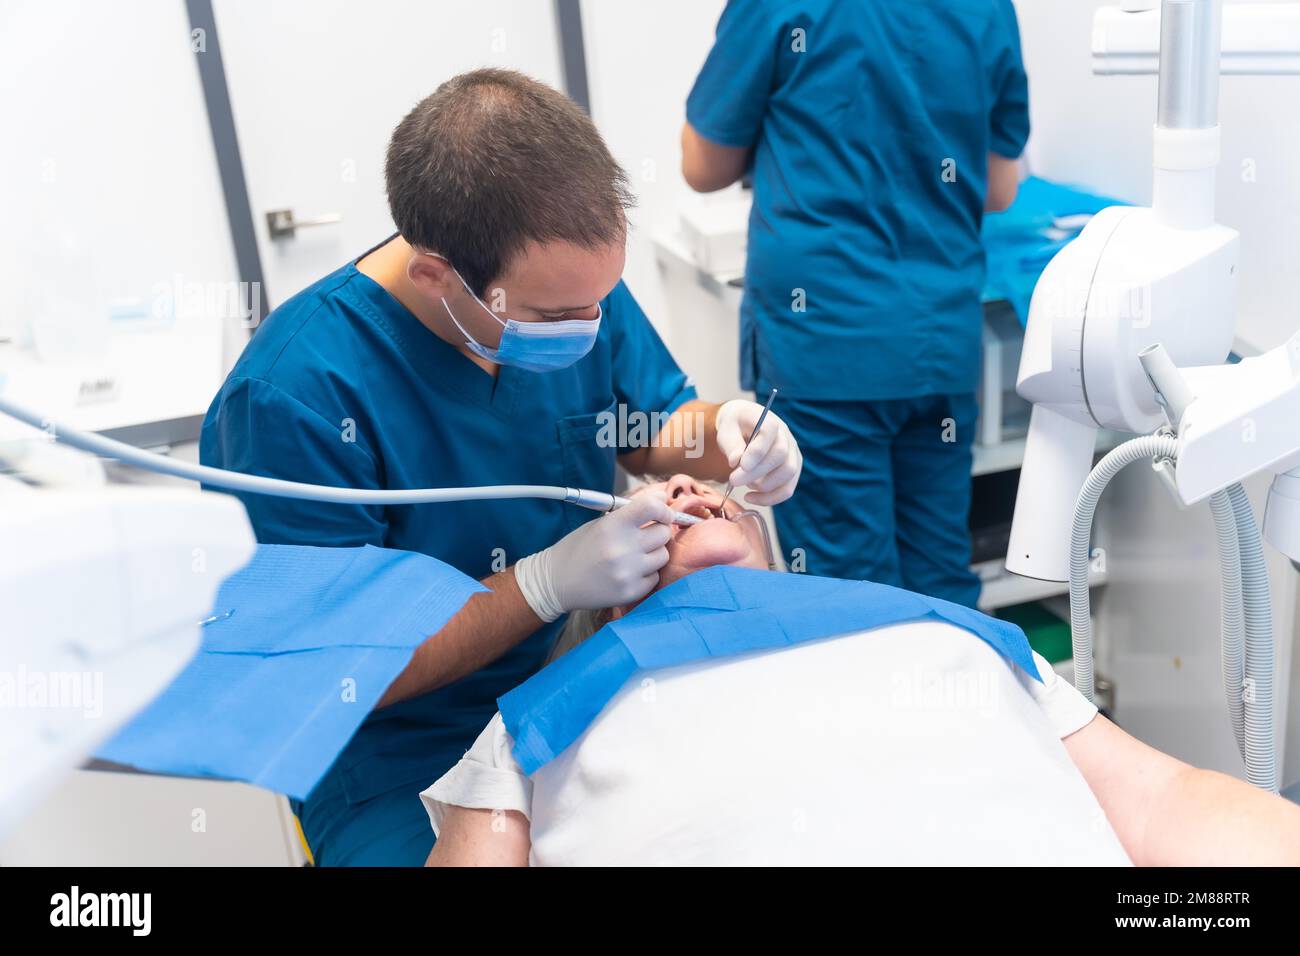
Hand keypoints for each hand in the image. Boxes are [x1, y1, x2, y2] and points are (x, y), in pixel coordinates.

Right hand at [513, 491, 674, 621]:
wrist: (556, 582)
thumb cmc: (578, 548)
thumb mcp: (600, 523)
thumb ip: (630, 513)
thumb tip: (662, 500)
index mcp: (612, 526)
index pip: (651, 507)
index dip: (663, 508)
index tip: (663, 513)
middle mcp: (622, 548)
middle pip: (663, 532)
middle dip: (658, 531)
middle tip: (645, 535)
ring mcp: (628, 572)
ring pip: (663, 555)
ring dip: (653, 553)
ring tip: (633, 556)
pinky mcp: (631, 592)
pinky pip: (655, 577)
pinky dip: (646, 573)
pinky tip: (628, 572)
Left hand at [714, 399, 802, 505]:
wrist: (744, 427)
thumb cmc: (734, 428)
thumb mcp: (726, 431)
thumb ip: (731, 444)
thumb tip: (736, 462)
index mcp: (769, 420)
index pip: (769, 432)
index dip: (757, 451)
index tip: (741, 465)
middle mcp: (786, 435)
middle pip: (780, 455)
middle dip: (756, 472)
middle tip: (733, 480)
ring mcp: (793, 453)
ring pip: (788, 472)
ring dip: (764, 485)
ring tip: (743, 483)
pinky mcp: (793, 469)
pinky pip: (788, 488)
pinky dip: (770, 498)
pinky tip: (751, 497)